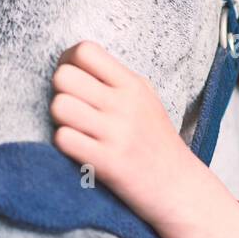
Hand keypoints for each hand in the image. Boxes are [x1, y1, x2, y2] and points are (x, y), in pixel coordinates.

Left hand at [49, 40, 238, 237]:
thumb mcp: (144, 100)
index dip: (68, 62)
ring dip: (59, 119)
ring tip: (75, 129)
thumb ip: (114, 80)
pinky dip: (64, 144)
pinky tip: (79, 149)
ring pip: (59, 106)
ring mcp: (116, 133)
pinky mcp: (107, 162)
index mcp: (133, 84)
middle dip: (60, 91)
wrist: (179, 187)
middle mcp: (125, 105)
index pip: (85, 50)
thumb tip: (72, 61)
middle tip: (73, 107)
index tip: (74, 80)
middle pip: (64, 76)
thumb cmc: (155, 141)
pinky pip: (64, 139)